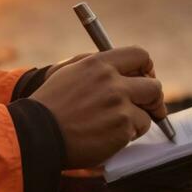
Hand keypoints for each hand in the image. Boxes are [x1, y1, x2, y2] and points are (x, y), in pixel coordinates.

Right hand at [29, 46, 167, 168]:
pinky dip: (127, 135)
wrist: (37, 133)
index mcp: (99, 63)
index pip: (140, 55)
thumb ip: (97, 67)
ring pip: (147, 112)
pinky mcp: (122, 127)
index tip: (146, 79)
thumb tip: (123, 69)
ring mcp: (119, 104)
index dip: (147, 69)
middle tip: (150, 109)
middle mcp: (112, 81)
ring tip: (113, 126)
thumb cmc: (50, 106)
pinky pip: (138, 130)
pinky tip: (106, 136)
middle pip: (154, 85)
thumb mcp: (69, 73)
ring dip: (137, 120)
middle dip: (154, 99)